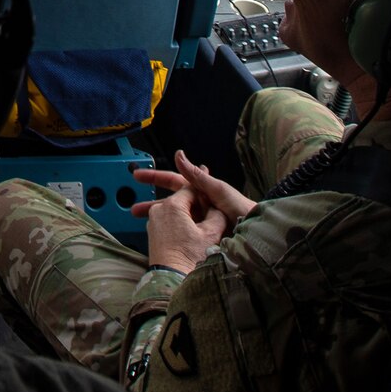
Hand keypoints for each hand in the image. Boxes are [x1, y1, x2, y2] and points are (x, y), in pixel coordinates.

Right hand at [133, 150, 255, 224]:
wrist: (257, 234)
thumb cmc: (241, 209)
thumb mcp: (218, 190)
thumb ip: (196, 176)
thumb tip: (178, 154)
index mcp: (202, 191)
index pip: (174, 181)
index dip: (156, 177)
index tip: (137, 176)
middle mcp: (200, 205)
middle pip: (171, 202)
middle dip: (152, 204)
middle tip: (134, 209)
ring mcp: (201, 221)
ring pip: (175, 218)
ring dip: (159, 220)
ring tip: (144, 226)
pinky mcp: (204, 236)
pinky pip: (183, 232)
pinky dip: (171, 233)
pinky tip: (162, 237)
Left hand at [143, 187, 230, 274]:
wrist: (171, 279)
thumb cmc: (190, 258)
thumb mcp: (211, 234)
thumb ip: (217, 215)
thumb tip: (217, 208)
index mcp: (173, 205)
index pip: (190, 188)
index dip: (203, 188)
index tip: (210, 183)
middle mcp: (159, 210)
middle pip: (181, 199)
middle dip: (195, 201)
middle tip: (208, 200)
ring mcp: (153, 222)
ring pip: (175, 211)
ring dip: (187, 213)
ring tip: (202, 218)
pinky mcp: (153, 234)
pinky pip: (168, 222)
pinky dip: (179, 223)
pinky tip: (190, 231)